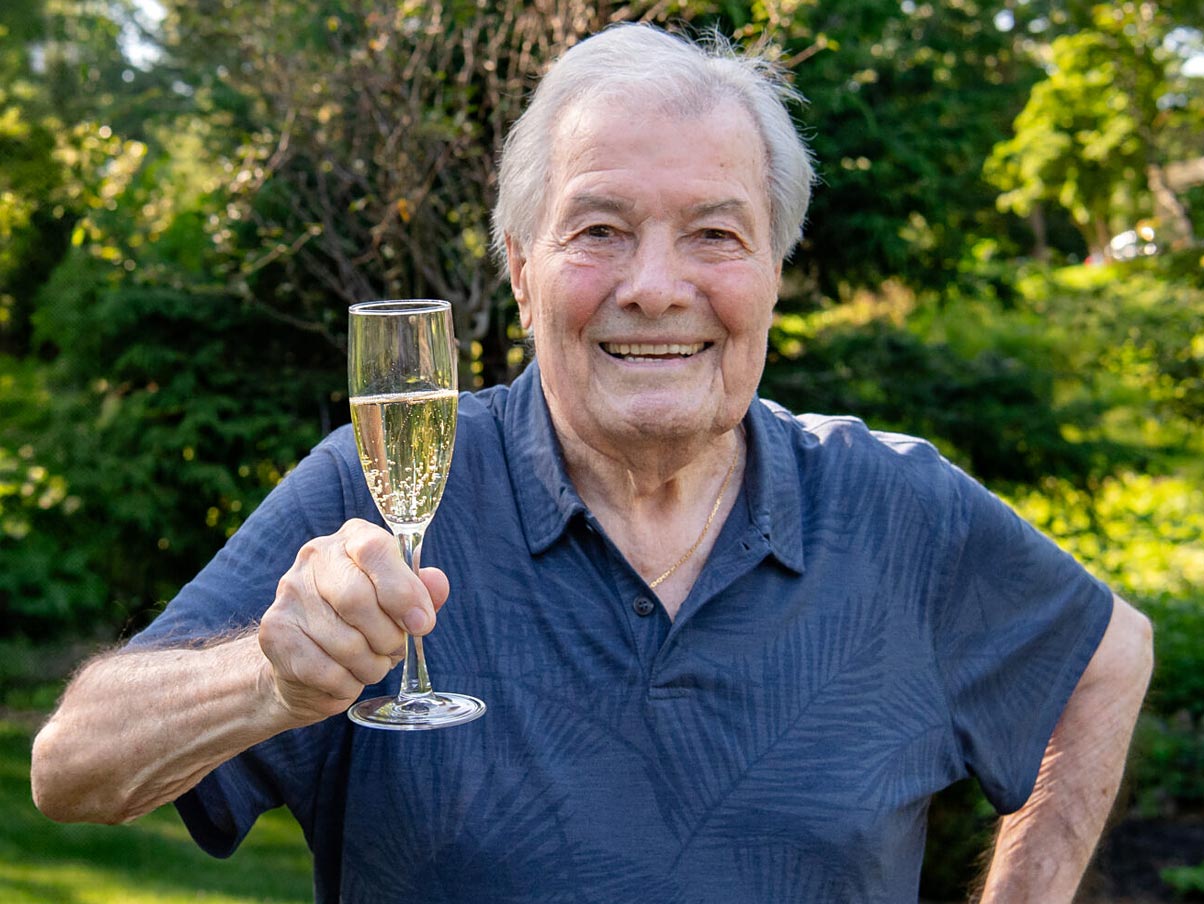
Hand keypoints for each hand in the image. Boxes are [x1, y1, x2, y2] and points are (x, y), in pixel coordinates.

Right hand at [257, 518, 449, 724]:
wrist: (305, 662)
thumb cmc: (364, 624)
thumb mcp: (399, 603)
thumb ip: (421, 592)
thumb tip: (438, 583)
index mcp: (351, 539)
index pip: (374, 550)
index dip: (403, 591)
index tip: (422, 623)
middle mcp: (314, 559)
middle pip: (357, 599)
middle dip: (388, 636)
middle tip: (394, 649)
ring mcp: (289, 595)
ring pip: (345, 643)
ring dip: (371, 666)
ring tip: (370, 664)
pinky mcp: (275, 634)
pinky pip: (327, 671)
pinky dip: (347, 684)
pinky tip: (346, 677)